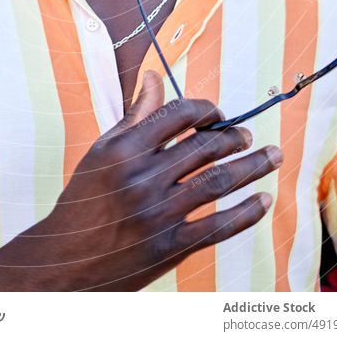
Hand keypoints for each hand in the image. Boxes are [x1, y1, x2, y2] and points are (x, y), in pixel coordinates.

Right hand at [31, 70, 282, 290]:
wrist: (64, 261)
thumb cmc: (85, 199)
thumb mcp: (103, 152)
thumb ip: (135, 116)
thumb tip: (154, 76)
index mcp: (123, 149)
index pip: (177, 115)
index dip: (205, 109)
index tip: (218, 113)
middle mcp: (141, 178)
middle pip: (203, 146)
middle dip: (234, 137)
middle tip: (249, 137)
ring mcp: (156, 213)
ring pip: (217, 181)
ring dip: (251, 166)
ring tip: (272, 156)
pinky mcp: (168, 247)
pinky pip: (217, 226)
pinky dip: (245, 212)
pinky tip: (262, 199)